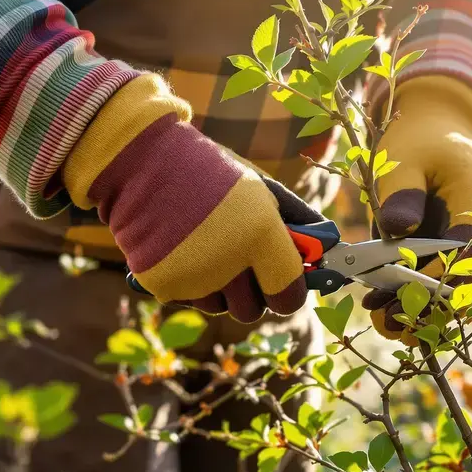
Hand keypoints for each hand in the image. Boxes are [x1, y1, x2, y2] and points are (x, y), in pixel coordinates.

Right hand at [62, 75, 324, 322]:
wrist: (141, 160)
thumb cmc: (210, 172)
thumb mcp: (261, 188)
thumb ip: (298, 222)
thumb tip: (330, 246)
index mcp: (261, 236)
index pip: (289, 297)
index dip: (288, 292)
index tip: (283, 282)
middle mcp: (231, 262)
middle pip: (253, 310)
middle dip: (253, 292)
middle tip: (241, 263)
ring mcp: (195, 276)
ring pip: (221, 308)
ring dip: (220, 288)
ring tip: (207, 248)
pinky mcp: (164, 285)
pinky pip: (190, 300)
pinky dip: (189, 282)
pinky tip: (182, 249)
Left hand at [361, 75, 471, 339]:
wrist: (434, 128)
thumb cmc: (418, 139)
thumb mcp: (404, 156)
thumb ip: (403, 191)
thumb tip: (399, 230)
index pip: (470, 252)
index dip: (439, 275)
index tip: (401, 286)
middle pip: (467, 283)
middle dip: (429, 306)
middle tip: (387, 316)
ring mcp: (463, 247)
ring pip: (454, 293)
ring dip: (422, 313)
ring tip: (382, 322)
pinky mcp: (444, 255)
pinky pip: (437, 287)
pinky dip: (414, 303)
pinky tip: (383, 312)